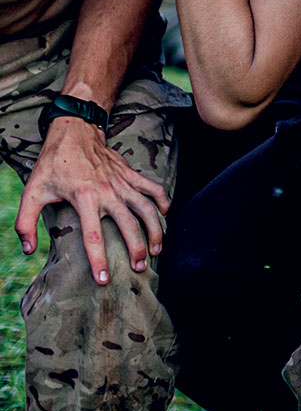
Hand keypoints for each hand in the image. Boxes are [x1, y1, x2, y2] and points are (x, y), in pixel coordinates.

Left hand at [15, 115, 167, 283]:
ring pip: (147, 209)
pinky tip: (165, 214)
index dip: (99, 260)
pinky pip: (154, 189)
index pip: (93, 236)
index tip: (104, 279)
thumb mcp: (32, 192)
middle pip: (129, 226)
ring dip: (155, 230)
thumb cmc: (52, 164)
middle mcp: (108, 192)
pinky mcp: (131, 175)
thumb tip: (27, 250)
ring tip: (157, 249)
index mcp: (84, 199)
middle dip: (137, 249)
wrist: (74, 132)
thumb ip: (25, 224)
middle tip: (139, 267)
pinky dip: (163, 201)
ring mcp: (123, 183)